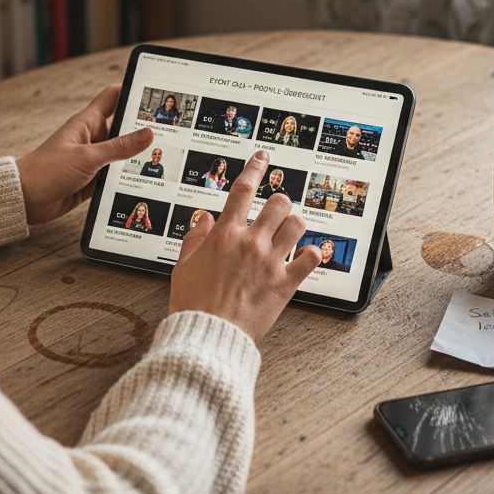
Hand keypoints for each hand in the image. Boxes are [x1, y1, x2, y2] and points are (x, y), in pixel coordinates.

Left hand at [16, 85, 152, 224]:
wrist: (24, 199)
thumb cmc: (47, 171)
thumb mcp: (88, 157)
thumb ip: (119, 147)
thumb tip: (148, 133)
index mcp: (87, 123)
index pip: (113, 97)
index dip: (131, 91)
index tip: (153, 93)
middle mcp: (91, 138)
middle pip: (122, 128)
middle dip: (141, 130)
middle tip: (168, 132)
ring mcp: (91, 160)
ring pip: (120, 155)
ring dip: (134, 158)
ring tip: (161, 158)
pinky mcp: (91, 180)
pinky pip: (113, 176)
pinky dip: (124, 178)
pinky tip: (141, 181)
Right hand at [169, 150, 321, 342]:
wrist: (208, 335)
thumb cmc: (192, 305)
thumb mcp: (182, 266)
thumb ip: (195, 238)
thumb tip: (205, 219)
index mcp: (224, 235)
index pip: (243, 189)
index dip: (255, 168)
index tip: (263, 157)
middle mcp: (250, 243)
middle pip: (278, 203)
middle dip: (279, 203)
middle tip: (275, 212)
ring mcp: (270, 262)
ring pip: (297, 224)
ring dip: (294, 224)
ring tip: (288, 232)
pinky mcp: (285, 284)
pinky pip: (311, 258)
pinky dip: (311, 254)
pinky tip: (305, 256)